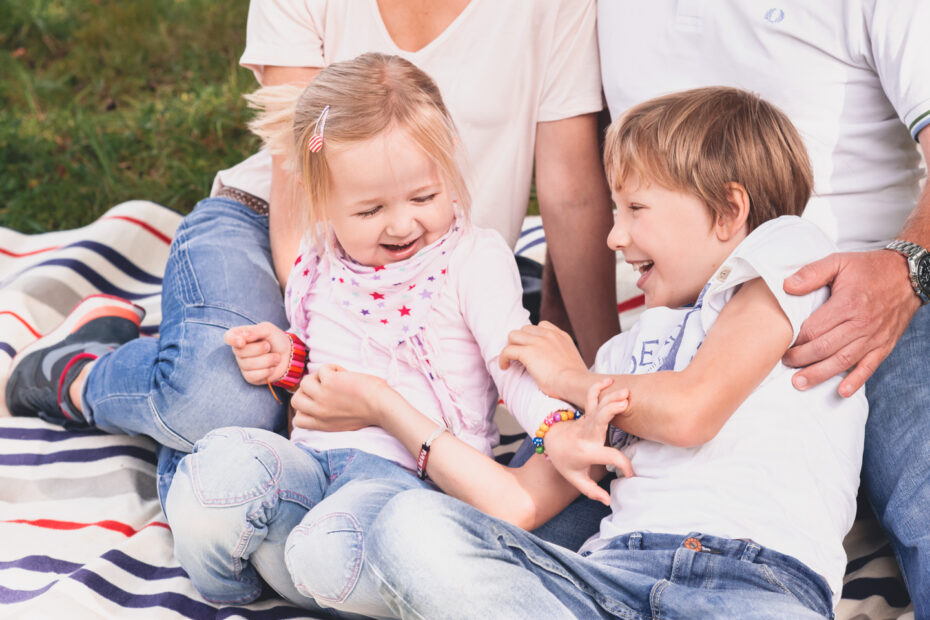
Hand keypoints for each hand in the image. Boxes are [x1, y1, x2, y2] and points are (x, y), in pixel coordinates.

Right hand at [224, 322, 290, 384]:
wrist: (289, 356)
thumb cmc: (277, 340)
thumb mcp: (269, 330)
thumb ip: (256, 331)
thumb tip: (244, 338)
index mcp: (241, 336)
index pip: (228, 337)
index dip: (233, 340)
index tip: (242, 342)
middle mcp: (239, 350)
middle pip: (239, 352)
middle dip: (258, 349)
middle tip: (269, 346)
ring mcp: (243, 364)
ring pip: (247, 364)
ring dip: (267, 360)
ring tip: (276, 357)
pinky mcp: (249, 377)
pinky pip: (253, 376)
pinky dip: (266, 371)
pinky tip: (272, 367)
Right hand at [291, 365, 392, 431]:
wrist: (382, 407)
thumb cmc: (371, 412)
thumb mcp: (344, 423)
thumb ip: (330, 417)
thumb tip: (324, 399)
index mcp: (322, 424)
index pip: (298, 420)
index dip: (305, 409)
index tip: (317, 402)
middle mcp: (319, 412)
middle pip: (296, 400)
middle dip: (308, 391)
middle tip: (325, 387)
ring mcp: (322, 397)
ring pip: (304, 382)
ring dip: (319, 377)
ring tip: (336, 379)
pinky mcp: (330, 382)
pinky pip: (322, 368)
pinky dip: (333, 368)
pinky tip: (345, 373)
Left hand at [499, 321, 587, 397]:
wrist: (576, 383)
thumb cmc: (576, 380)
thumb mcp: (573, 362)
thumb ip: (563, 357)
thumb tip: (557, 366)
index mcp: (561, 336)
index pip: (542, 326)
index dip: (533, 336)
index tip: (531, 347)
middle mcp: (549, 335)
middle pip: (525, 329)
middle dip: (520, 341)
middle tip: (519, 355)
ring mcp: (538, 342)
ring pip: (513, 335)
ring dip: (510, 346)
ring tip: (511, 360)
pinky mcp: (528, 352)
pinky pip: (507, 350)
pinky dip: (503, 358)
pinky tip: (504, 367)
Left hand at [542, 378, 633, 504]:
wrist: (550, 441)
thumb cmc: (566, 461)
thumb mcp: (576, 479)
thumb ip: (592, 491)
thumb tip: (608, 501)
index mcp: (587, 452)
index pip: (610, 457)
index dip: (623, 466)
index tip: (631, 474)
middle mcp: (587, 434)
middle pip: (599, 420)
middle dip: (611, 411)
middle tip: (625, 403)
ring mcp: (586, 422)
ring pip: (597, 406)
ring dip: (610, 397)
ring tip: (625, 392)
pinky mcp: (587, 413)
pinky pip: (592, 398)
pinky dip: (599, 387)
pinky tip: (610, 380)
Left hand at [782, 249, 919, 395]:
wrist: (909, 274)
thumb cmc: (870, 268)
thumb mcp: (839, 261)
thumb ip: (811, 273)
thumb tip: (787, 286)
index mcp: (847, 304)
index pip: (813, 329)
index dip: (794, 339)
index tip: (781, 344)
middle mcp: (861, 324)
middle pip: (824, 348)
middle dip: (801, 359)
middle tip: (785, 364)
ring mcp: (874, 337)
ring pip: (842, 361)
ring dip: (819, 374)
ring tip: (800, 383)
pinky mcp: (884, 345)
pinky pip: (869, 367)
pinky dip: (856, 381)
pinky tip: (841, 391)